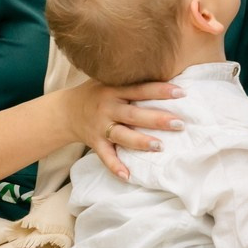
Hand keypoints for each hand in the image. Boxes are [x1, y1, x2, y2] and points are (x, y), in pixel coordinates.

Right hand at [65, 79, 184, 180]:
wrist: (65, 111)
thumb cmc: (97, 93)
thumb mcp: (110, 80)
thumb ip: (132, 79)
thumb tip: (167, 72)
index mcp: (114, 90)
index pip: (140, 89)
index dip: (160, 90)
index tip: (182, 93)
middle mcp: (107, 108)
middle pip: (134, 114)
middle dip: (157, 119)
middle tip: (179, 123)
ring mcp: (100, 127)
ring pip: (122, 135)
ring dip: (141, 142)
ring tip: (160, 146)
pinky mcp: (95, 143)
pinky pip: (105, 156)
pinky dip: (115, 166)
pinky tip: (128, 176)